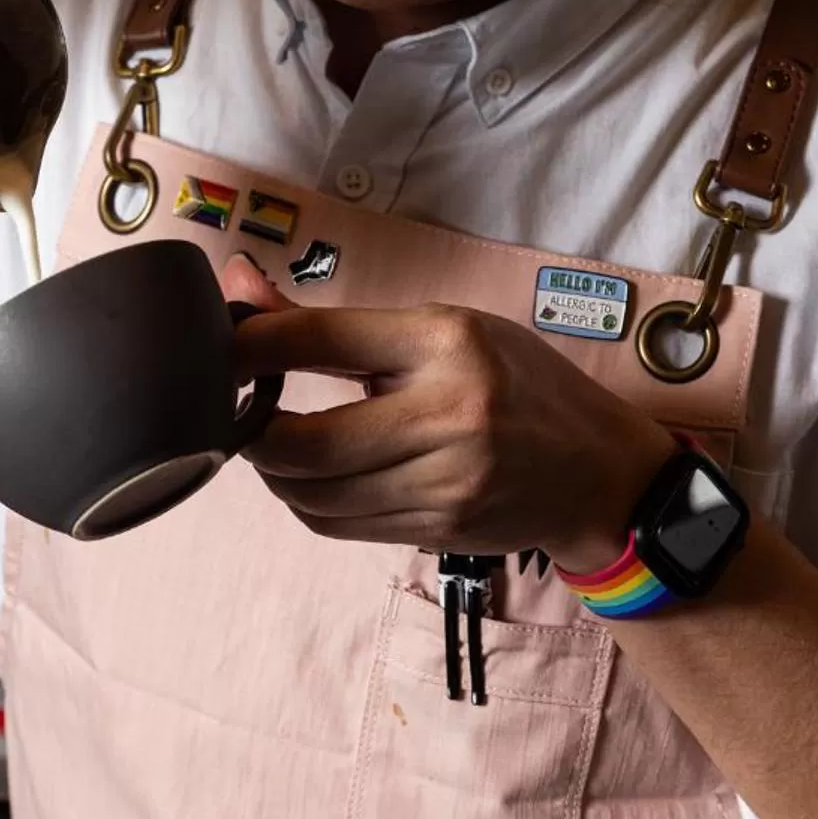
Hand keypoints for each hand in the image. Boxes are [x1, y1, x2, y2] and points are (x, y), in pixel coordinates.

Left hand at [223, 255, 675, 571]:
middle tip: (238, 408)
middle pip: (303, 443)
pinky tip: (314, 474)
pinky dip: (308, 500)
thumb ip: (331, 324)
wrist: (599, 473)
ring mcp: (444, 485)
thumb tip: (236, 287)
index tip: (219, 345)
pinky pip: (338, 525)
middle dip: (251, 431)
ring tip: (275, 439)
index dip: (251, 345)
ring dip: (275, 471)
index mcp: (446, 344)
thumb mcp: (440, 329)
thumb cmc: (517, 383)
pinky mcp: (436, 531)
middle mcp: (448, 417)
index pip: (320, 340)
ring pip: (312, 495)